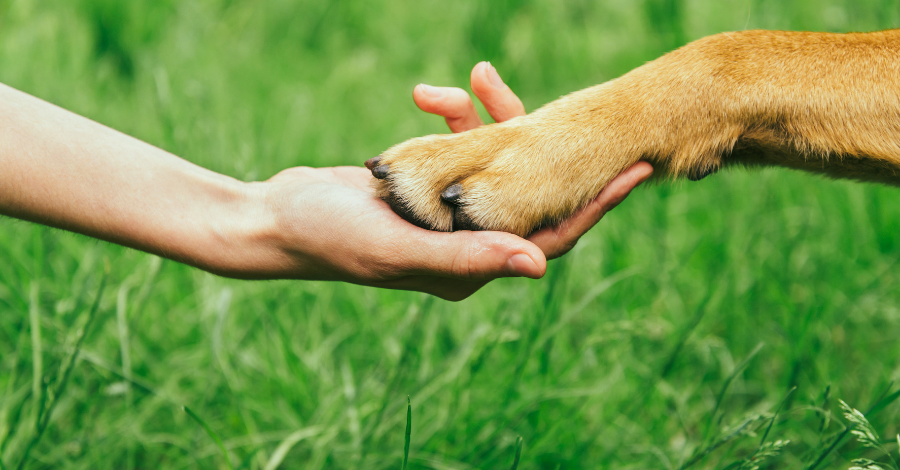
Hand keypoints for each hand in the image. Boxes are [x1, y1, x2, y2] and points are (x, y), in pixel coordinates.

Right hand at [253, 63, 651, 299]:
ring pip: (494, 162)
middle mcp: (467, 243)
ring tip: (473, 77)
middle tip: (577, 106)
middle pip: (530, 192)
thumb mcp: (400, 247)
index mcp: (472, 267)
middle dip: (545, 144)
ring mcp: (447, 214)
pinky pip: (459, 148)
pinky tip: (428, 96)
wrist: (277, 218)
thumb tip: (542, 266)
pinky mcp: (426, 187)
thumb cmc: (331, 238)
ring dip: (486, 119)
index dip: (596, 204)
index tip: (637, 169)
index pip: (552, 236)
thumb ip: (469, 256)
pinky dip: (450, 119)